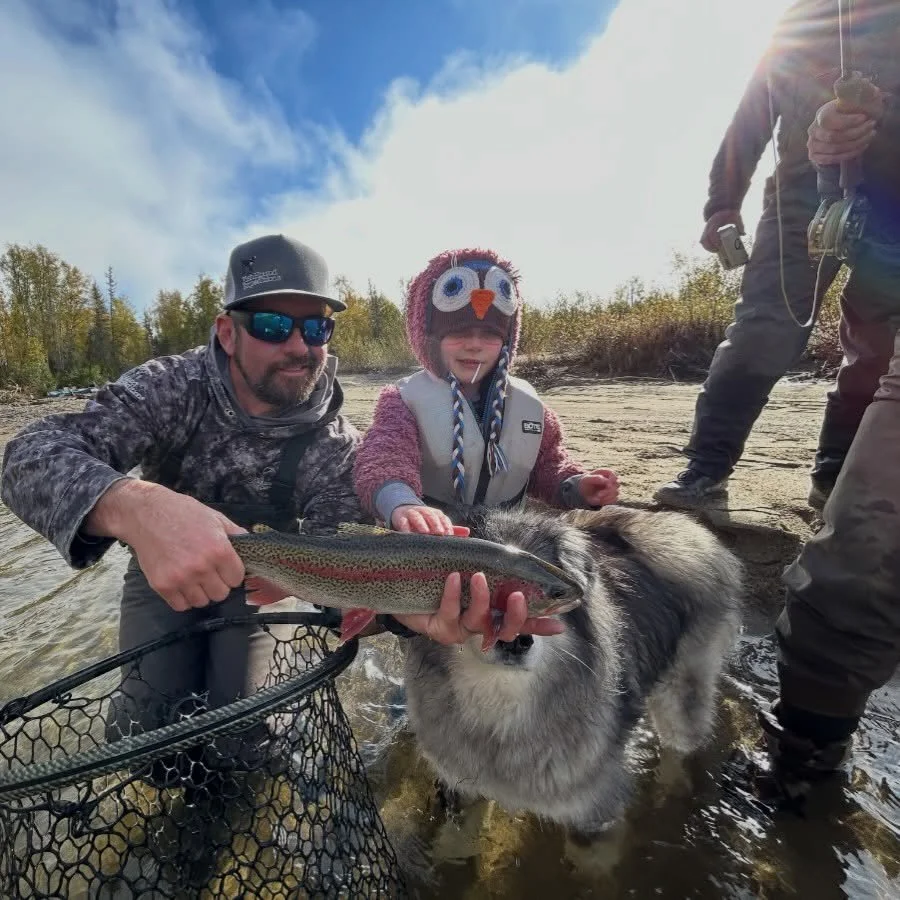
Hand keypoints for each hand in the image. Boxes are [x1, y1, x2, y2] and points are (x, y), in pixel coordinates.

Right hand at [87, 479, 246, 611]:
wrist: (145, 513)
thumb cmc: (183, 513)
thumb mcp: (215, 518)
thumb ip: (236, 535)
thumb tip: (253, 547)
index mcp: (219, 550)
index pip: (237, 579)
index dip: (232, 573)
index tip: (225, 567)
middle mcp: (201, 567)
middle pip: (221, 594)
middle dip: (218, 584)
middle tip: (209, 572)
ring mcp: (180, 578)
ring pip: (202, 602)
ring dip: (201, 592)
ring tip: (194, 576)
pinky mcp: (162, 586)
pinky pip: (181, 606)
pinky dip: (183, 598)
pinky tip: (181, 583)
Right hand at [391, 504, 458, 535]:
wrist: (403, 511)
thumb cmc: (423, 521)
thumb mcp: (437, 524)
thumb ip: (450, 529)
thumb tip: (467, 532)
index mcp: (435, 514)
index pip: (443, 518)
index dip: (446, 525)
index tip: (449, 535)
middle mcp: (424, 512)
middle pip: (431, 515)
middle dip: (436, 524)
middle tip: (440, 533)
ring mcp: (412, 513)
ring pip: (417, 517)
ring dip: (421, 523)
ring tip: (425, 532)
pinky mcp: (400, 518)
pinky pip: (402, 521)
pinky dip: (405, 527)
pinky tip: (407, 534)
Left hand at [392, 571, 564, 648]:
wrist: (400, 587)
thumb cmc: (435, 575)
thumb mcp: (458, 562)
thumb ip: (473, 554)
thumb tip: (477, 539)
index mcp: (490, 611)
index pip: (520, 621)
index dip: (540, 625)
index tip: (560, 625)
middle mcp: (479, 624)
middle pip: (506, 629)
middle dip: (515, 614)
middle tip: (516, 595)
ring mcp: (460, 629)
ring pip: (479, 621)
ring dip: (481, 599)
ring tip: (477, 576)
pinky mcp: (440, 629)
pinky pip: (450, 613)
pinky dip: (452, 595)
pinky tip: (453, 579)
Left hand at [579, 468, 618, 506]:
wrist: (583, 492)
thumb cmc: (585, 483)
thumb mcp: (587, 479)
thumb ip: (597, 478)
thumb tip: (608, 482)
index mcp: (606, 473)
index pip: (614, 475)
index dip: (613, 480)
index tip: (608, 485)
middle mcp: (611, 480)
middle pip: (617, 484)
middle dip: (608, 491)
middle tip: (599, 494)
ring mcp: (613, 488)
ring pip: (616, 492)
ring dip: (607, 496)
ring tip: (598, 497)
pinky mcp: (612, 496)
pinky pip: (615, 499)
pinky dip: (608, 501)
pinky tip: (600, 500)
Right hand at [700, 209, 743, 252]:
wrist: (722, 209)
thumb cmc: (730, 214)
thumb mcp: (736, 217)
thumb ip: (740, 224)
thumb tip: (743, 234)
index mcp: (715, 221)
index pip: (711, 233)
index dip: (714, 240)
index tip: (719, 246)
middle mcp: (708, 225)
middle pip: (705, 238)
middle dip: (709, 246)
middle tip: (717, 250)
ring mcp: (706, 228)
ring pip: (702, 240)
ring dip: (707, 247)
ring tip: (715, 251)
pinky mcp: (705, 232)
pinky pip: (703, 240)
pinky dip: (706, 246)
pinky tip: (711, 249)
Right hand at [807, 99, 877, 165]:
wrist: (832, 129)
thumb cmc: (844, 113)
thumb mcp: (849, 101)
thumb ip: (855, 93)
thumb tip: (860, 83)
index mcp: (821, 114)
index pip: (829, 120)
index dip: (847, 121)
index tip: (865, 117)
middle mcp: (813, 130)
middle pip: (833, 137)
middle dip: (856, 133)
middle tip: (872, 126)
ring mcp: (812, 144)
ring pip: (835, 149)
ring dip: (856, 144)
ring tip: (870, 136)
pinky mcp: (815, 156)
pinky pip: (832, 159)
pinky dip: (849, 154)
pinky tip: (861, 146)